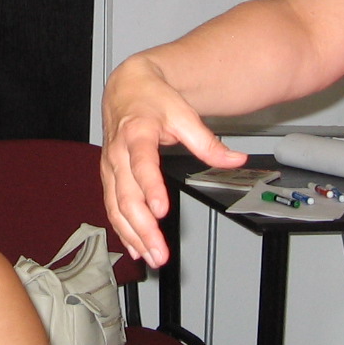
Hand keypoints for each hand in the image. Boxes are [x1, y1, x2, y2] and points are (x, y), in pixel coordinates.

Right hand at [100, 56, 244, 265]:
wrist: (126, 88)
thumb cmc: (152, 100)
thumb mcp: (183, 114)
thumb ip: (207, 141)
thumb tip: (234, 159)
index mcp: (136, 134)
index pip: (141, 165)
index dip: (150, 188)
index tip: (160, 210)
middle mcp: (118, 154)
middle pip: (126, 196)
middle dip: (142, 227)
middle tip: (159, 250)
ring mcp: (111, 167)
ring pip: (117, 207)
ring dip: (133, 235)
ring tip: (151, 256)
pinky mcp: (109, 177)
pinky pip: (112, 207)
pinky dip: (123, 230)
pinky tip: (136, 248)